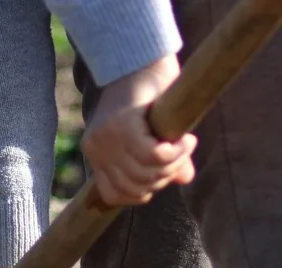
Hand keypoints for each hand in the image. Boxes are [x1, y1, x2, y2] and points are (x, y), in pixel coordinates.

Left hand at [81, 54, 197, 206]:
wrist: (143, 59)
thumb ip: (165, 162)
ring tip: (185, 146)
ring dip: (173, 164)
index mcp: (96, 154)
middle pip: (134, 187)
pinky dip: (175, 153)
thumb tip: (184, 179)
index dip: (142, 193)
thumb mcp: (155, 134)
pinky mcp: (123, 127)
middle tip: (180, 157)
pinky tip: (186, 141)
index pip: (114, 195)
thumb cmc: (151, 96)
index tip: (161, 174)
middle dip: (163, 178)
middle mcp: (96, 149)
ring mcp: (106, 139)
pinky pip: (154, 156)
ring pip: (145, 174)